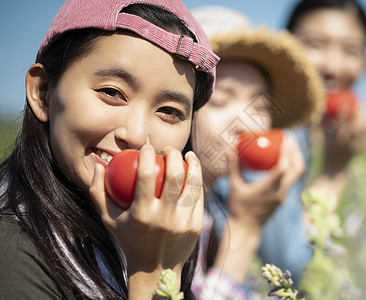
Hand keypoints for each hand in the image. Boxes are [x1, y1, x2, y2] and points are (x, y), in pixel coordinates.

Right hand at [89, 144, 203, 296]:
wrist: (155, 270)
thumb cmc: (128, 239)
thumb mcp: (108, 219)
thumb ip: (98, 192)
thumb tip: (99, 163)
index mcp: (141, 215)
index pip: (145, 176)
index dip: (147, 156)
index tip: (147, 147)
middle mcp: (164, 218)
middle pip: (174, 176)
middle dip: (173, 155)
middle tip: (169, 149)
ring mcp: (183, 223)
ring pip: (192, 184)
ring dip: (193, 164)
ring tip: (189, 155)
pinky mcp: (197, 226)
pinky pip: (198, 197)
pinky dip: (197, 181)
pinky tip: (195, 171)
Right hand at [227, 135, 304, 231]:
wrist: (246, 230)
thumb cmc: (237, 208)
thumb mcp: (234, 186)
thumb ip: (234, 167)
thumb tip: (230, 149)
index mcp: (268, 189)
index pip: (283, 168)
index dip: (286, 152)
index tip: (285, 139)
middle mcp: (279, 193)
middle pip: (297, 170)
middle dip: (296, 152)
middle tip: (290, 139)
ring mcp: (283, 197)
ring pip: (296, 176)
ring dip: (295, 159)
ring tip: (289, 146)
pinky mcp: (282, 199)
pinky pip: (290, 180)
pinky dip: (290, 168)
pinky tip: (282, 160)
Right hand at [322, 100, 365, 171]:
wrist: (333, 169)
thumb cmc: (324, 150)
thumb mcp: (319, 138)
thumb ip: (319, 123)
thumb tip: (318, 109)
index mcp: (333, 140)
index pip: (339, 123)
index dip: (343, 112)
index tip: (344, 102)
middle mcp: (344, 144)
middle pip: (355, 126)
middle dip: (358, 113)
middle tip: (359, 102)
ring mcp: (353, 148)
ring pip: (362, 131)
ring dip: (364, 119)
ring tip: (364, 109)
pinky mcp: (359, 150)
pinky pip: (364, 136)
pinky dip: (365, 127)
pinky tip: (365, 119)